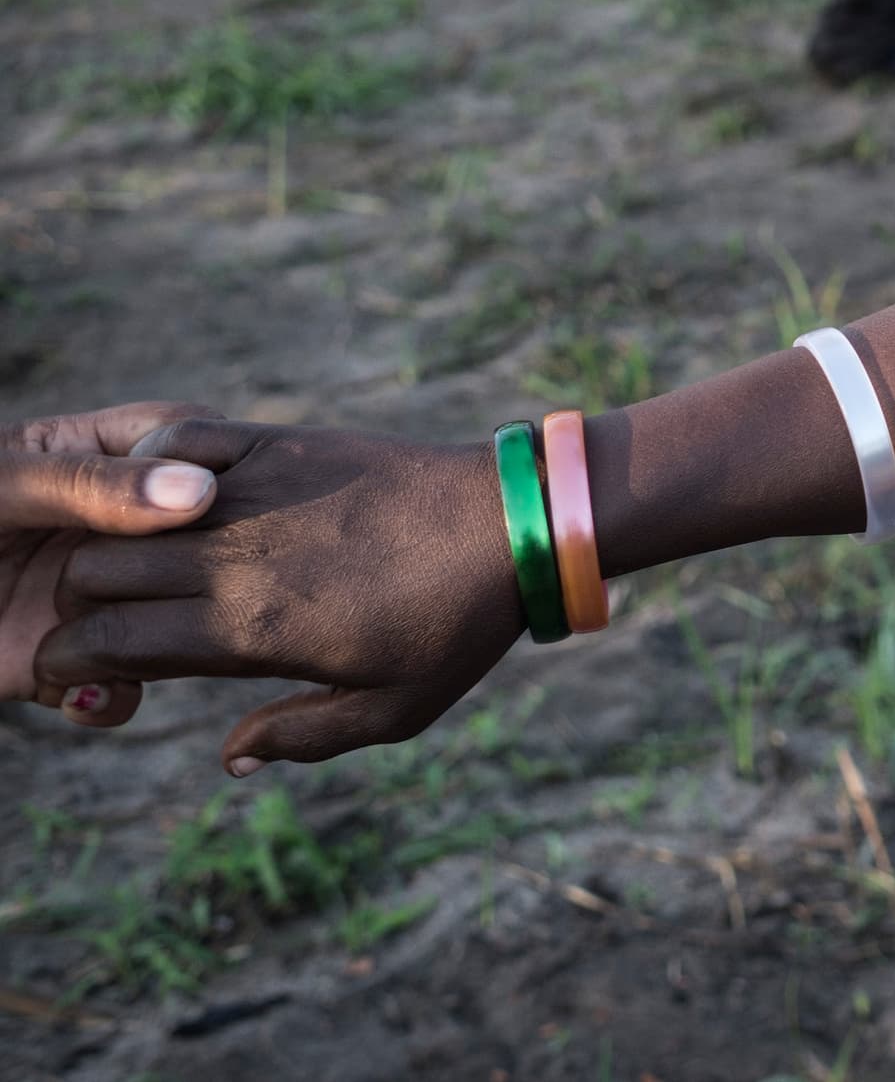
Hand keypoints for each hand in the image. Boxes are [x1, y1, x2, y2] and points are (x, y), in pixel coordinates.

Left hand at [4, 404, 220, 726]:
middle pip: (197, 539)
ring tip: (121, 647)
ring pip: (171, 616)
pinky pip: (122, 685)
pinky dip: (113, 696)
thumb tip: (199, 492)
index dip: (215, 469)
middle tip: (176, 587)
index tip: (214, 499)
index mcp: (102, 455)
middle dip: (193, 567)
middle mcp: (111, 527)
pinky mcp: (65, 660)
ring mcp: (91, 594)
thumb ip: (88, 486)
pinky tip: (82, 690)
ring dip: (158, 638)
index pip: (193, 445)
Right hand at [42, 421, 521, 774]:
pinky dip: (155, 467)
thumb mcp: (394, 710)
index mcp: (250, 629)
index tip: (85, 671)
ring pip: (123, 515)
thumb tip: (228, 757)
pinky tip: (182, 502)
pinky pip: (181, 441)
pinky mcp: (282, 443)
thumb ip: (302, 738)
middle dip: (79, 606)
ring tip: (142, 569)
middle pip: (91, 576)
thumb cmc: (460, 624)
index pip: (104, 644)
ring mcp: (255, 493)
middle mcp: (237, 558)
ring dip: (111, 543)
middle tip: (111, 619)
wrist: (518, 520)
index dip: (72, 663)